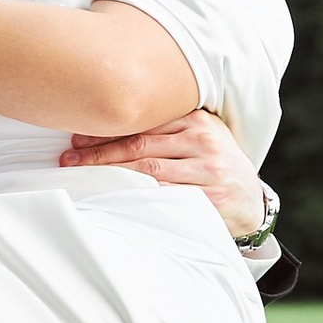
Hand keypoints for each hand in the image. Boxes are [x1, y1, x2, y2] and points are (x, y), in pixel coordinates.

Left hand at [60, 109, 273, 240]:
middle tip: (70, 157)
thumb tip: (107, 126)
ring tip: (81, 174)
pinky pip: (164, 195)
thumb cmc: (215, 167)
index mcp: (197, 120)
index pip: (143, 122)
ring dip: (110, 173)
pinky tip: (111, 195)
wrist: (252, 203)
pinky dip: (134, 195)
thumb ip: (166, 130)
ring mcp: (208, 169)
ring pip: (148, 170)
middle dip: (100, 152)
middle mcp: (203, 140)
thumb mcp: (199, 138)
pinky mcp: (210, 197)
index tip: (78, 136)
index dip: (108, 130)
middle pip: (140, 144)